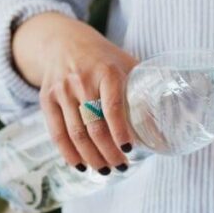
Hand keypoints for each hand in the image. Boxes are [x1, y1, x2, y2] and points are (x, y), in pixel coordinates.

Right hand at [12, 12, 137, 173]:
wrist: (64, 42)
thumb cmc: (103, 58)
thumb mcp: (126, 64)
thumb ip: (143, 89)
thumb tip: (166, 123)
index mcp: (106, 71)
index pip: (112, 106)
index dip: (120, 132)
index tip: (130, 150)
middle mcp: (81, 81)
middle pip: (94, 126)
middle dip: (109, 152)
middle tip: (121, 166)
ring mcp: (62, 91)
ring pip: (76, 133)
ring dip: (91, 157)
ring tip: (105, 170)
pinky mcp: (47, 100)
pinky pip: (57, 133)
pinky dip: (69, 153)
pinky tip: (81, 166)